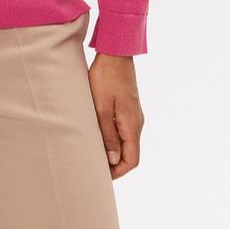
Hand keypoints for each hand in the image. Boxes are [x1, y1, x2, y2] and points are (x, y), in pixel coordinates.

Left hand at [88, 53, 144, 178]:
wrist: (115, 52)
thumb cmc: (106, 77)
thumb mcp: (102, 107)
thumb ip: (107, 134)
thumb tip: (112, 160)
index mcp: (132, 125)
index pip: (131, 160)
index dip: (117, 171)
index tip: (101, 176)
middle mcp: (136, 122)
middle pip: (129, 153)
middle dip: (114, 164)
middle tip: (93, 166)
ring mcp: (133, 114)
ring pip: (126, 142)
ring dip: (112, 150)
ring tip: (92, 152)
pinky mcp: (128, 107)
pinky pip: (123, 130)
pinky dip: (113, 138)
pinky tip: (98, 134)